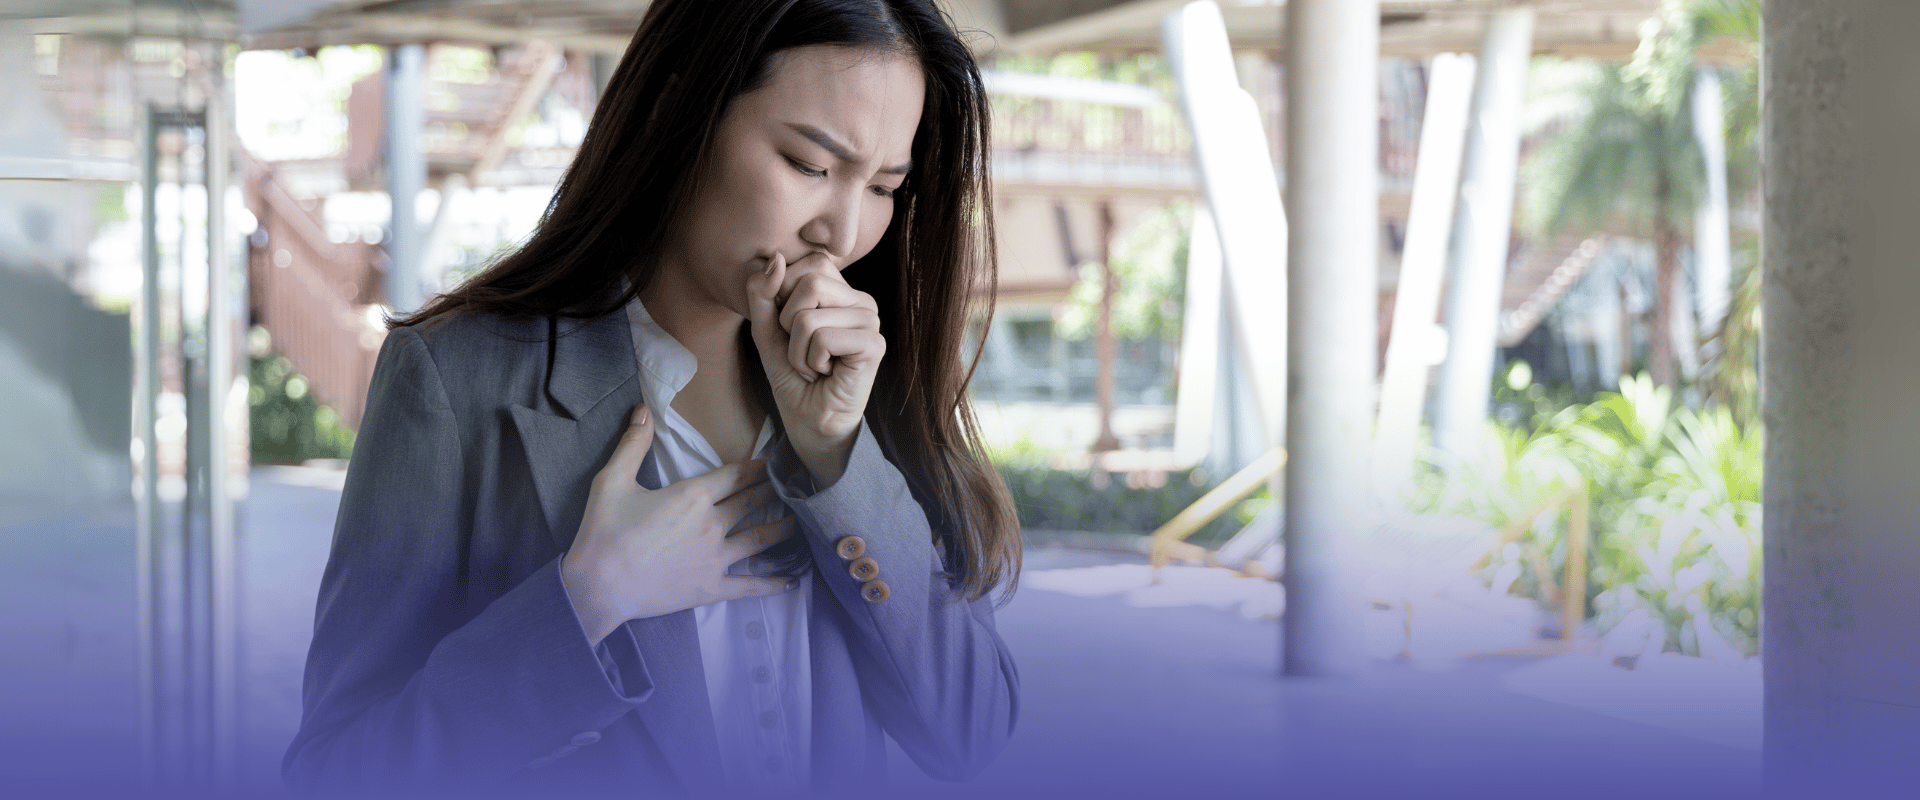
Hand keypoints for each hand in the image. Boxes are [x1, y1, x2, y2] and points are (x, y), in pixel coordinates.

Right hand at [561, 404, 797, 644]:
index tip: (776, 459)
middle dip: (775, 490)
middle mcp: (712, 524)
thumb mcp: (612, 481)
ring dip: (784, 528)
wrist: (596, 587)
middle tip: (798, 483)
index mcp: (692, 496)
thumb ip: (633, 444)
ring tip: (802, 520)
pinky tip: (791, 581)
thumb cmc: (602, 532)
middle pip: (753, 502)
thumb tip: (642, 409)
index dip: (758, 465)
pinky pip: (749, 585)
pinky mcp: (712, 588)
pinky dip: (772, 584)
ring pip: (760, 538)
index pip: (735, 475)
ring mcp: (716, 558)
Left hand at [745, 252, 885, 487]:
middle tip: (802, 350)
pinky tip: (825, 374)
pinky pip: (822, 338)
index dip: (784, 296)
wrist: (810, 423)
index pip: (808, 263)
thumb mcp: (768, 331)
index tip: (792, 332)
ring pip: (809, 315)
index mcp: (842, 291)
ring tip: (813, 366)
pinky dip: (811, 361)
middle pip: (809, 281)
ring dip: (797, 350)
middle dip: (788, 323)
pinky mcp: (873, 344)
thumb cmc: (794, 378)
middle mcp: (861, 300)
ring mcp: (871, 321)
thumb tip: (775, 259)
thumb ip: (764, 294)